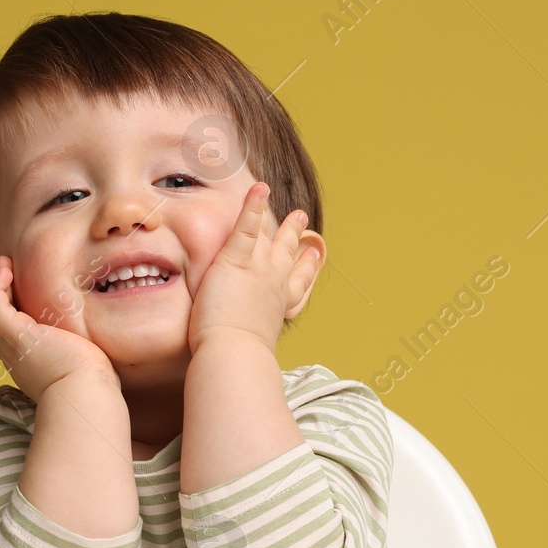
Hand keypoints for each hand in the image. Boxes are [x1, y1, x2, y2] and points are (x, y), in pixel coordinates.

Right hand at [0, 255, 116, 400]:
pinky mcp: (14, 335)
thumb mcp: (87, 368)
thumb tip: (105, 356)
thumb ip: (88, 359)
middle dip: (2, 297)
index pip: (20, 336)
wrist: (84, 395)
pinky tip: (6, 271)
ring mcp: (12, 346)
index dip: (17, 313)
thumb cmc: (93, 388)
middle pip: (1, 322)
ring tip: (3, 266)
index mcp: (33, 364)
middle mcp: (17, 356)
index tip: (26, 295)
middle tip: (6, 274)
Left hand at [188, 181, 323, 356]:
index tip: (314, 256)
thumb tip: (244, 354)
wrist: (234, 354)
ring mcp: (259, 269)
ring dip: (282, 221)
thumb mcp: (252, 346)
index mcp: (279, 305)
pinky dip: (254, 206)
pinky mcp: (236, 261)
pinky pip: (247, 227)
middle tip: (302, 220)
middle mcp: (275, 284)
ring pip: (273, 238)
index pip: (298, 283)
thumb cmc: (238, 359)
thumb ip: (251, 338)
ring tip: (288, 206)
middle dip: (296, 237)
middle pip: (289, 255)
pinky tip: (260, 189)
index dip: (306, 267)